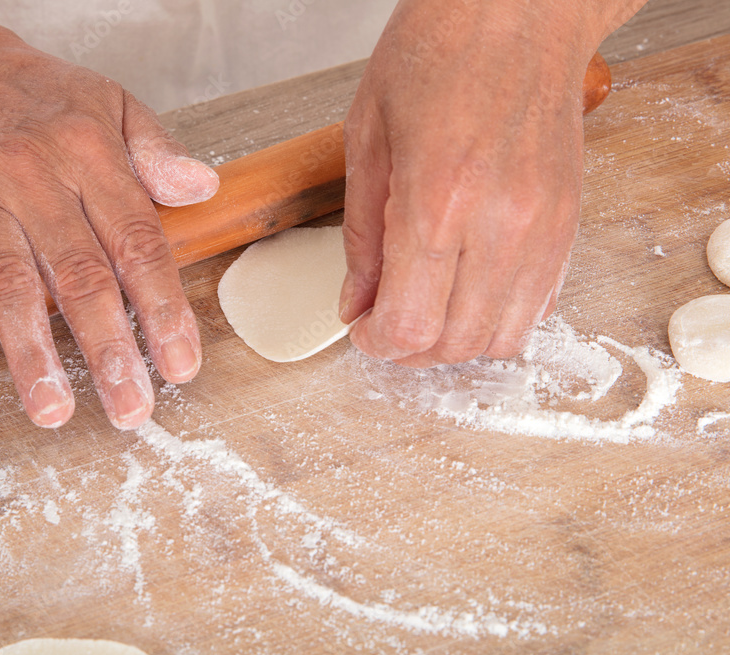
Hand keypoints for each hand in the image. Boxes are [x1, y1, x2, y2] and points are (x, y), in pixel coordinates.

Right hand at [0, 38, 218, 428]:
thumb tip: (204, 188)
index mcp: (92, 157)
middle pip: (78, 274)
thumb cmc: (53, 106)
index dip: (162, 309)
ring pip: (9, 281)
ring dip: (30, 351)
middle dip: (106, 348)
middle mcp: (35, 178)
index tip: (180, 366)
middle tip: (129, 409)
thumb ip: (159, 152)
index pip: (138, 243)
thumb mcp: (119, 108)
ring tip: (51, 409)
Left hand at [340, 0, 596, 366]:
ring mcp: (544, 229)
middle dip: (410, 349)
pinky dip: (497, 317)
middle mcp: (501, 225)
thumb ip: (360, 236)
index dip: (376, 342)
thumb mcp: (367, 139)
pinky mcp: (568, 225)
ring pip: (502, 337)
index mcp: (437, 202)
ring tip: (426, 309)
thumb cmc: (437, 54)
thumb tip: (357, 304)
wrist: (519, 13)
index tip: (362, 329)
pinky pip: (538, 307)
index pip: (409, 324)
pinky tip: (467, 289)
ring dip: (455, 342)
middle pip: (455, 344)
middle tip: (385, 321)